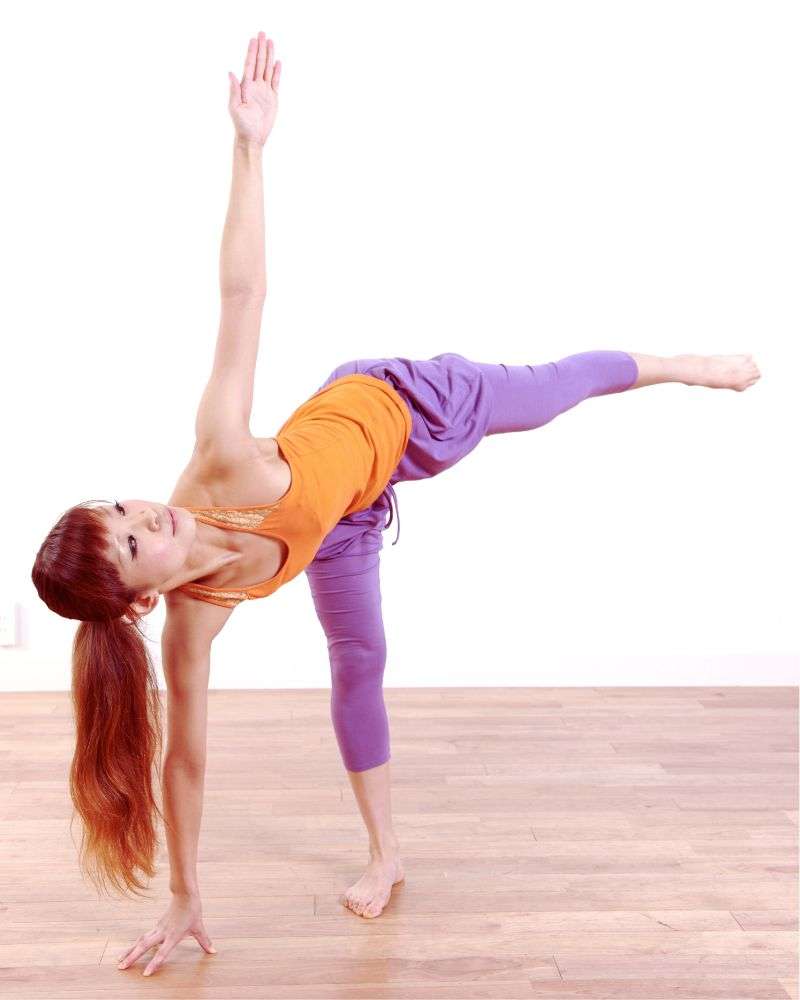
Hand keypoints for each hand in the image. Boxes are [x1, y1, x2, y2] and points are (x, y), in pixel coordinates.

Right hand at [116, 893, 215, 976]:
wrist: (185, 894)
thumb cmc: (192, 911)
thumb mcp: (199, 927)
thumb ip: (205, 941)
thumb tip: (213, 952)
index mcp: (173, 935)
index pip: (163, 952)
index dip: (155, 963)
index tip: (145, 974)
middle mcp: (163, 933)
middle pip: (144, 946)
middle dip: (132, 957)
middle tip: (121, 967)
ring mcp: (158, 928)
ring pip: (141, 941)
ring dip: (130, 951)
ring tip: (119, 961)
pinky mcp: (156, 926)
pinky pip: (144, 937)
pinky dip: (135, 945)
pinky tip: (129, 951)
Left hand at [228, 31, 280, 146]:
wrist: (252, 138)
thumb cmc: (241, 125)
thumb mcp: (234, 107)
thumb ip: (234, 90)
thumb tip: (231, 73)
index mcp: (245, 86)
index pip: (249, 64)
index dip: (251, 52)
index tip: (254, 39)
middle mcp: (255, 86)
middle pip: (259, 63)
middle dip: (261, 48)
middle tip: (262, 33)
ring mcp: (264, 91)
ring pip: (267, 69)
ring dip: (269, 56)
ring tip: (271, 42)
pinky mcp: (273, 98)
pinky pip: (275, 82)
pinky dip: (277, 72)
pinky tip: (277, 62)